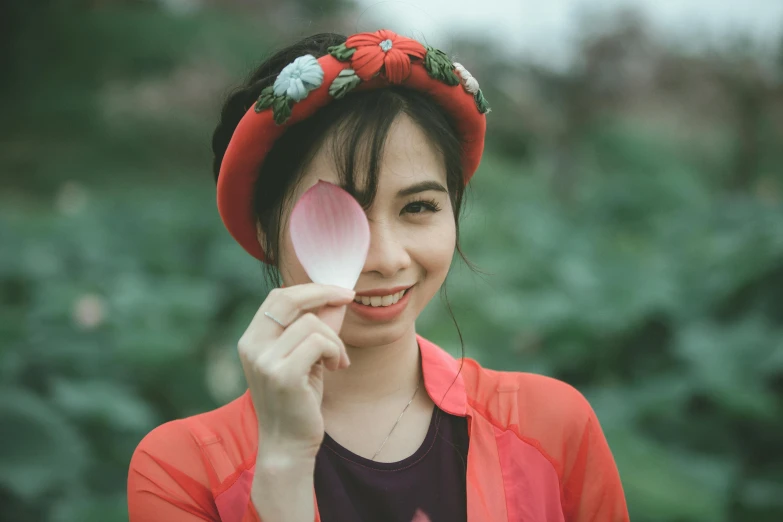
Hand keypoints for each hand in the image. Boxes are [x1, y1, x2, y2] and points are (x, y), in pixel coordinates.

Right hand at [238, 283, 355, 460]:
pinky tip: (337, 368)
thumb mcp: (307, 357)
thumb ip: (317, 327)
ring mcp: (264, 361)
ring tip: (338, 360)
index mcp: (251, 339)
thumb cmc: (299, 400)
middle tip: (349, 298)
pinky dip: (334, 351)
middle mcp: (252, 346)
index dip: (310, 289)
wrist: (288, 445)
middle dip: (324, 293)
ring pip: (311, 323)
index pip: (278, 296)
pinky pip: (318, 343)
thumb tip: (337, 298)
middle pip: (288, 299)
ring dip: (334, 339)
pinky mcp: (283, 375)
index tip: (339, 292)